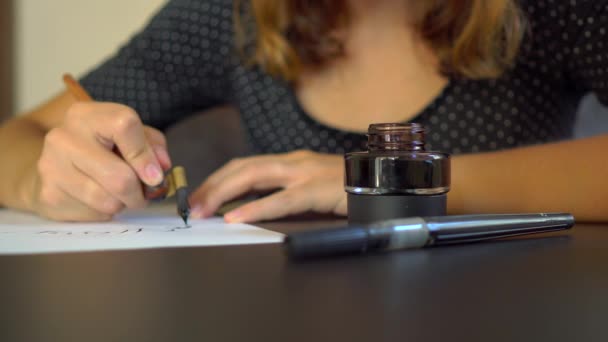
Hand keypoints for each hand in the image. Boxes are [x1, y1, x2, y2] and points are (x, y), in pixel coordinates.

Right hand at [32, 102, 170, 220]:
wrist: (55, 167)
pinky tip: (98, 200)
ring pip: (108, 201)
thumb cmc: (101, 149)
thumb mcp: (129, 136)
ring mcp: (52, 167)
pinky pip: (93, 213)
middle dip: (139, 192)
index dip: (145, 155)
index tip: (156, 175)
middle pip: (119, 177)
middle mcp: (64, 137)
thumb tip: (161, 168)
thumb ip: (152, 146)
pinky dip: (105, 212)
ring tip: (119, 194)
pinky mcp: (50, 195)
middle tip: (143, 194)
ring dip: (123, 203)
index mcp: (87, 115)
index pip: (124, 126)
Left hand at [189, 150, 346, 222]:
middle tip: (193, 205)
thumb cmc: (349, 187)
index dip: (219, 179)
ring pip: (254, 176)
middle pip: (243, 167)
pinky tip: (237, 218)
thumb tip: (256, 206)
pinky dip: (256, 208)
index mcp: (291, 162)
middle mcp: (293, 162)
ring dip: (224, 192)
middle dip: (214, 184)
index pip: (246, 165)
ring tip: (204, 210)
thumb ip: (287, 191)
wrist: (386, 180)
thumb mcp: (313, 186)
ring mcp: (304, 173)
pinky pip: (281, 199)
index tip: (200, 196)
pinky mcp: (316, 189)